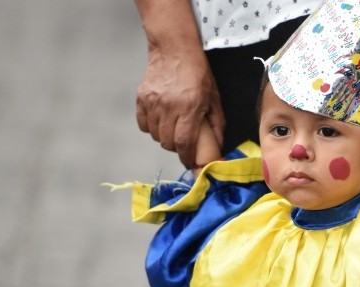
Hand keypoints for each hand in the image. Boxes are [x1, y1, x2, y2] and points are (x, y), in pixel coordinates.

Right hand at [136, 47, 224, 168]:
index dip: (187, 158)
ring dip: (164, 138)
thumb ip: (217, 123)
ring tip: (173, 131)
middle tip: (183, 144)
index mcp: (189, 107)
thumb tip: (218, 146)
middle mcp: (169, 107)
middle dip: (177, 148)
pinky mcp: (141, 98)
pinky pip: (143, 124)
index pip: (184, 143)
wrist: (174, 49)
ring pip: (155, 135)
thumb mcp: (214, 98)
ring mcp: (153, 103)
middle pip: (168, 142)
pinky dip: (151, 128)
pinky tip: (160, 122)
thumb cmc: (198, 72)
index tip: (190, 163)